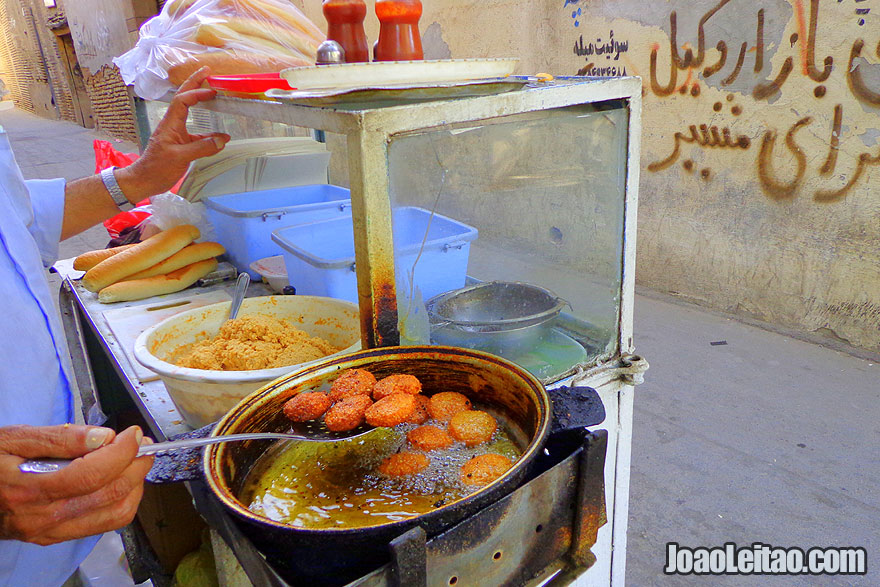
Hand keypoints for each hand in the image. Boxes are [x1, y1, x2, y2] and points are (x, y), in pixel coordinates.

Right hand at [0, 425, 153, 545]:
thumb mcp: (13, 439)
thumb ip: (60, 438)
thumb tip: (102, 436)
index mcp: (30, 488)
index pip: (94, 473)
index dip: (123, 451)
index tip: (133, 433)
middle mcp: (43, 516)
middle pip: (110, 494)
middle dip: (136, 465)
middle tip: (141, 443)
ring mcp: (50, 531)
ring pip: (115, 514)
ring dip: (135, 485)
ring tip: (134, 460)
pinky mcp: (55, 536)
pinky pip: (103, 524)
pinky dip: (122, 501)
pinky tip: (119, 480)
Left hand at [117, 66, 230, 199]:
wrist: (144, 181)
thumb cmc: (157, 168)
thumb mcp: (179, 158)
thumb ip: (201, 148)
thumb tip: (222, 140)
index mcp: (170, 124)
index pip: (183, 100)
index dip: (197, 92)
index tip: (212, 90)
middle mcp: (172, 125)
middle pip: (183, 98)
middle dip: (194, 83)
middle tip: (207, 72)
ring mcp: (176, 134)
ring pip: (190, 113)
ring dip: (201, 102)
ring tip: (214, 94)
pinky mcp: (181, 145)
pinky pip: (197, 133)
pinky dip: (209, 132)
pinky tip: (221, 137)